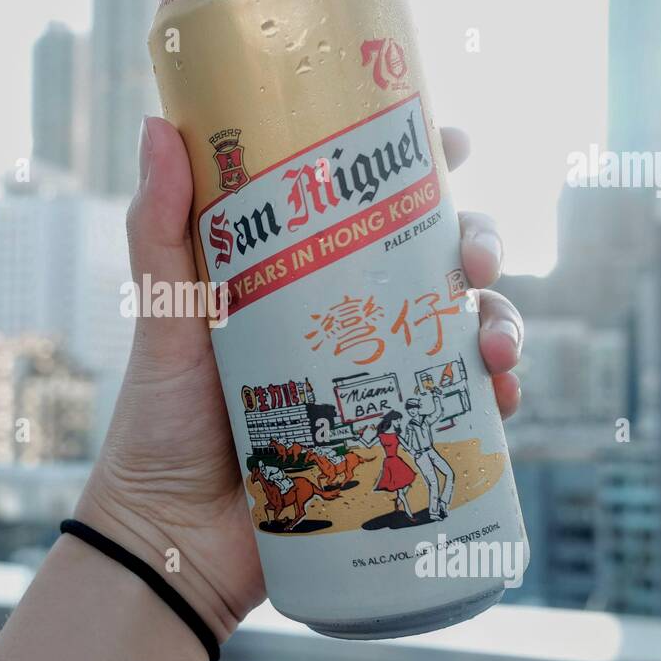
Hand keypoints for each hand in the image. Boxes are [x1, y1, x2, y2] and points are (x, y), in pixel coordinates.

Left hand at [75, 118, 524, 640]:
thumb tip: (158, 125)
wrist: (174, 534)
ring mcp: (377, 381)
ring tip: (493, 340)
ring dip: (502, 321)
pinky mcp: (394, 441)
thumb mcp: (166, 317)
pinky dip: (498, 395)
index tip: (450, 140)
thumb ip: (160, 230)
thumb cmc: (162, 421)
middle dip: (479, 244)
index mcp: (301, 276)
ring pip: (465, 330)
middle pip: (436, 261)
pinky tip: (502, 393)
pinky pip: (467, 409)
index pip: (369, 207)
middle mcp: (348, 320)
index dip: (419, 168)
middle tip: (477, 258)